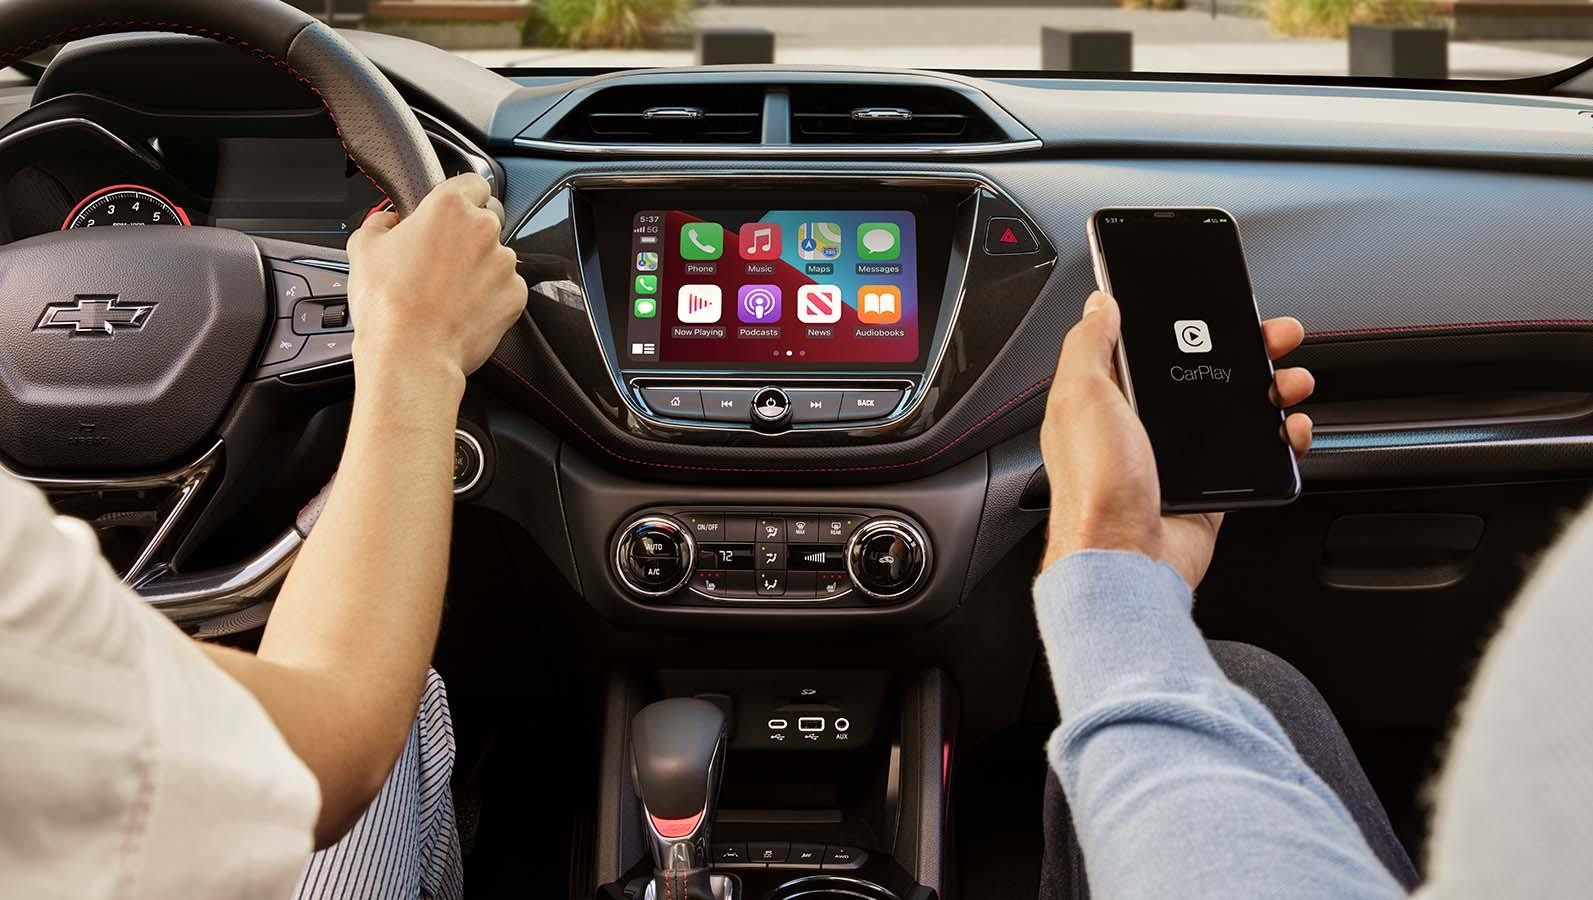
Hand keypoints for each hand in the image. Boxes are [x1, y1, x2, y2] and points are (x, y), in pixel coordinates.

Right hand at [345, 174, 525, 381]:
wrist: (411, 354)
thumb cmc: (387, 304)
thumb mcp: (363, 248)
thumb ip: (381, 222)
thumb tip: (388, 221)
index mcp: (449, 206)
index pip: (473, 182)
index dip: (462, 198)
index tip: (451, 213)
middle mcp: (484, 229)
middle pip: (488, 219)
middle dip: (470, 233)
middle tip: (443, 258)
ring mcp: (504, 263)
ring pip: (497, 255)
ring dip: (480, 267)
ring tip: (448, 291)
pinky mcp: (515, 294)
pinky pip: (506, 287)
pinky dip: (490, 295)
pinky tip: (463, 308)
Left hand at [1039, 291, 1314, 588]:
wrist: (1126, 561)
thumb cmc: (1094, 488)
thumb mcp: (1080, 397)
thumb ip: (1089, 345)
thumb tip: (1100, 304)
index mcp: (1106, 400)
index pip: (1149, 347)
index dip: (1183, 322)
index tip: (1217, 304)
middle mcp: (1140, 428)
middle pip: (1202, 374)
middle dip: (1245, 350)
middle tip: (1276, 337)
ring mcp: (1177, 460)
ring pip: (1234, 411)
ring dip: (1271, 389)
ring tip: (1292, 380)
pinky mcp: (1208, 490)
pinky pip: (1253, 456)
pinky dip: (1280, 440)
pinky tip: (1290, 427)